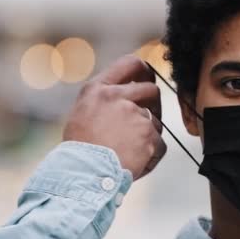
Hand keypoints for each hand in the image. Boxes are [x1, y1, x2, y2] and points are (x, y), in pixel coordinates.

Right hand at [63, 55, 166, 179]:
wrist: (81, 174)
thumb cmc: (80, 150)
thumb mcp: (84, 113)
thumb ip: (107, 101)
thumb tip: (131, 97)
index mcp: (98, 89)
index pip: (129, 64)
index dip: (144, 71)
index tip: (148, 78)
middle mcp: (117, 97)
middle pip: (151, 91)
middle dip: (154, 105)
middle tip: (147, 121)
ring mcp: (135, 115)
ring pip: (156, 122)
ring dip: (148, 138)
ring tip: (128, 153)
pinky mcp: (148, 135)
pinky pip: (160, 145)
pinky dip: (151, 157)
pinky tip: (134, 164)